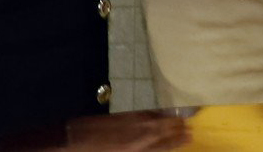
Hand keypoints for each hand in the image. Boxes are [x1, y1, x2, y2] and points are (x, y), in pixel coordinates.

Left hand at [63, 113, 190, 150]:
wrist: (72, 142)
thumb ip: (140, 149)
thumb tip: (151, 142)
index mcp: (137, 149)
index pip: (164, 144)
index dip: (177, 140)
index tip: (190, 136)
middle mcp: (138, 135)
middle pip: (163, 129)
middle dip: (177, 128)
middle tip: (190, 126)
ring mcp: (130, 123)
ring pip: (156, 120)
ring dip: (169, 119)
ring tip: (181, 119)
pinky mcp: (122, 116)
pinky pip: (145, 113)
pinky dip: (156, 114)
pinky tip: (160, 115)